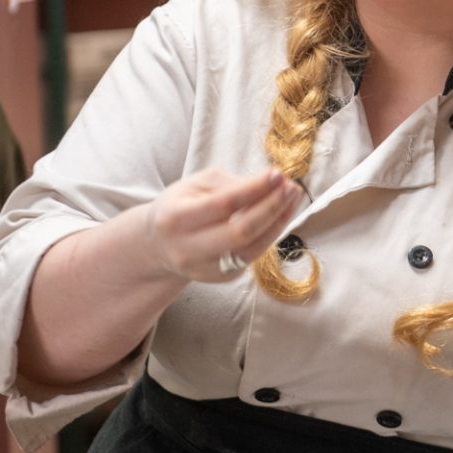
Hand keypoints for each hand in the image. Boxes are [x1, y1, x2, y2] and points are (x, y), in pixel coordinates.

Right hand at [141, 168, 300, 283]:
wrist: (159, 244)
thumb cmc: (181, 206)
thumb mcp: (196, 185)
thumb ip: (230, 183)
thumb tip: (270, 182)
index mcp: (175, 218)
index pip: (223, 204)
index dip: (254, 189)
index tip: (277, 174)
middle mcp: (187, 248)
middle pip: (240, 231)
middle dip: (272, 207)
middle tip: (292, 188)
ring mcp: (204, 269)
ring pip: (251, 249)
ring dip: (278, 222)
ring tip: (292, 199)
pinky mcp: (220, 279)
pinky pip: (252, 257)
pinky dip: (270, 235)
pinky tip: (280, 217)